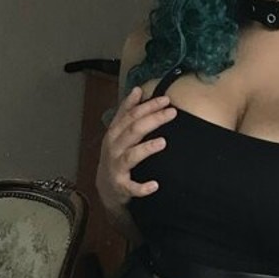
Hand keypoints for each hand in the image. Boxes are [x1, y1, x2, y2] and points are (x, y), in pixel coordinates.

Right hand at [95, 86, 174, 218]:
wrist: (106, 188)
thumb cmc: (116, 156)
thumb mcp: (118, 132)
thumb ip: (127, 111)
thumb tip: (137, 89)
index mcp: (114, 133)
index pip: (131, 115)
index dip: (147, 106)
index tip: (165, 100)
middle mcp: (114, 148)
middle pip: (133, 131)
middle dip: (152, 120)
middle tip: (171, 113)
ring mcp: (116, 167)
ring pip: (131, 156)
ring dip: (146, 149)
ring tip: (162, 142)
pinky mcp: (121, 186)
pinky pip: (131, 187)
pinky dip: (142, 187)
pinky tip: (155, 185)